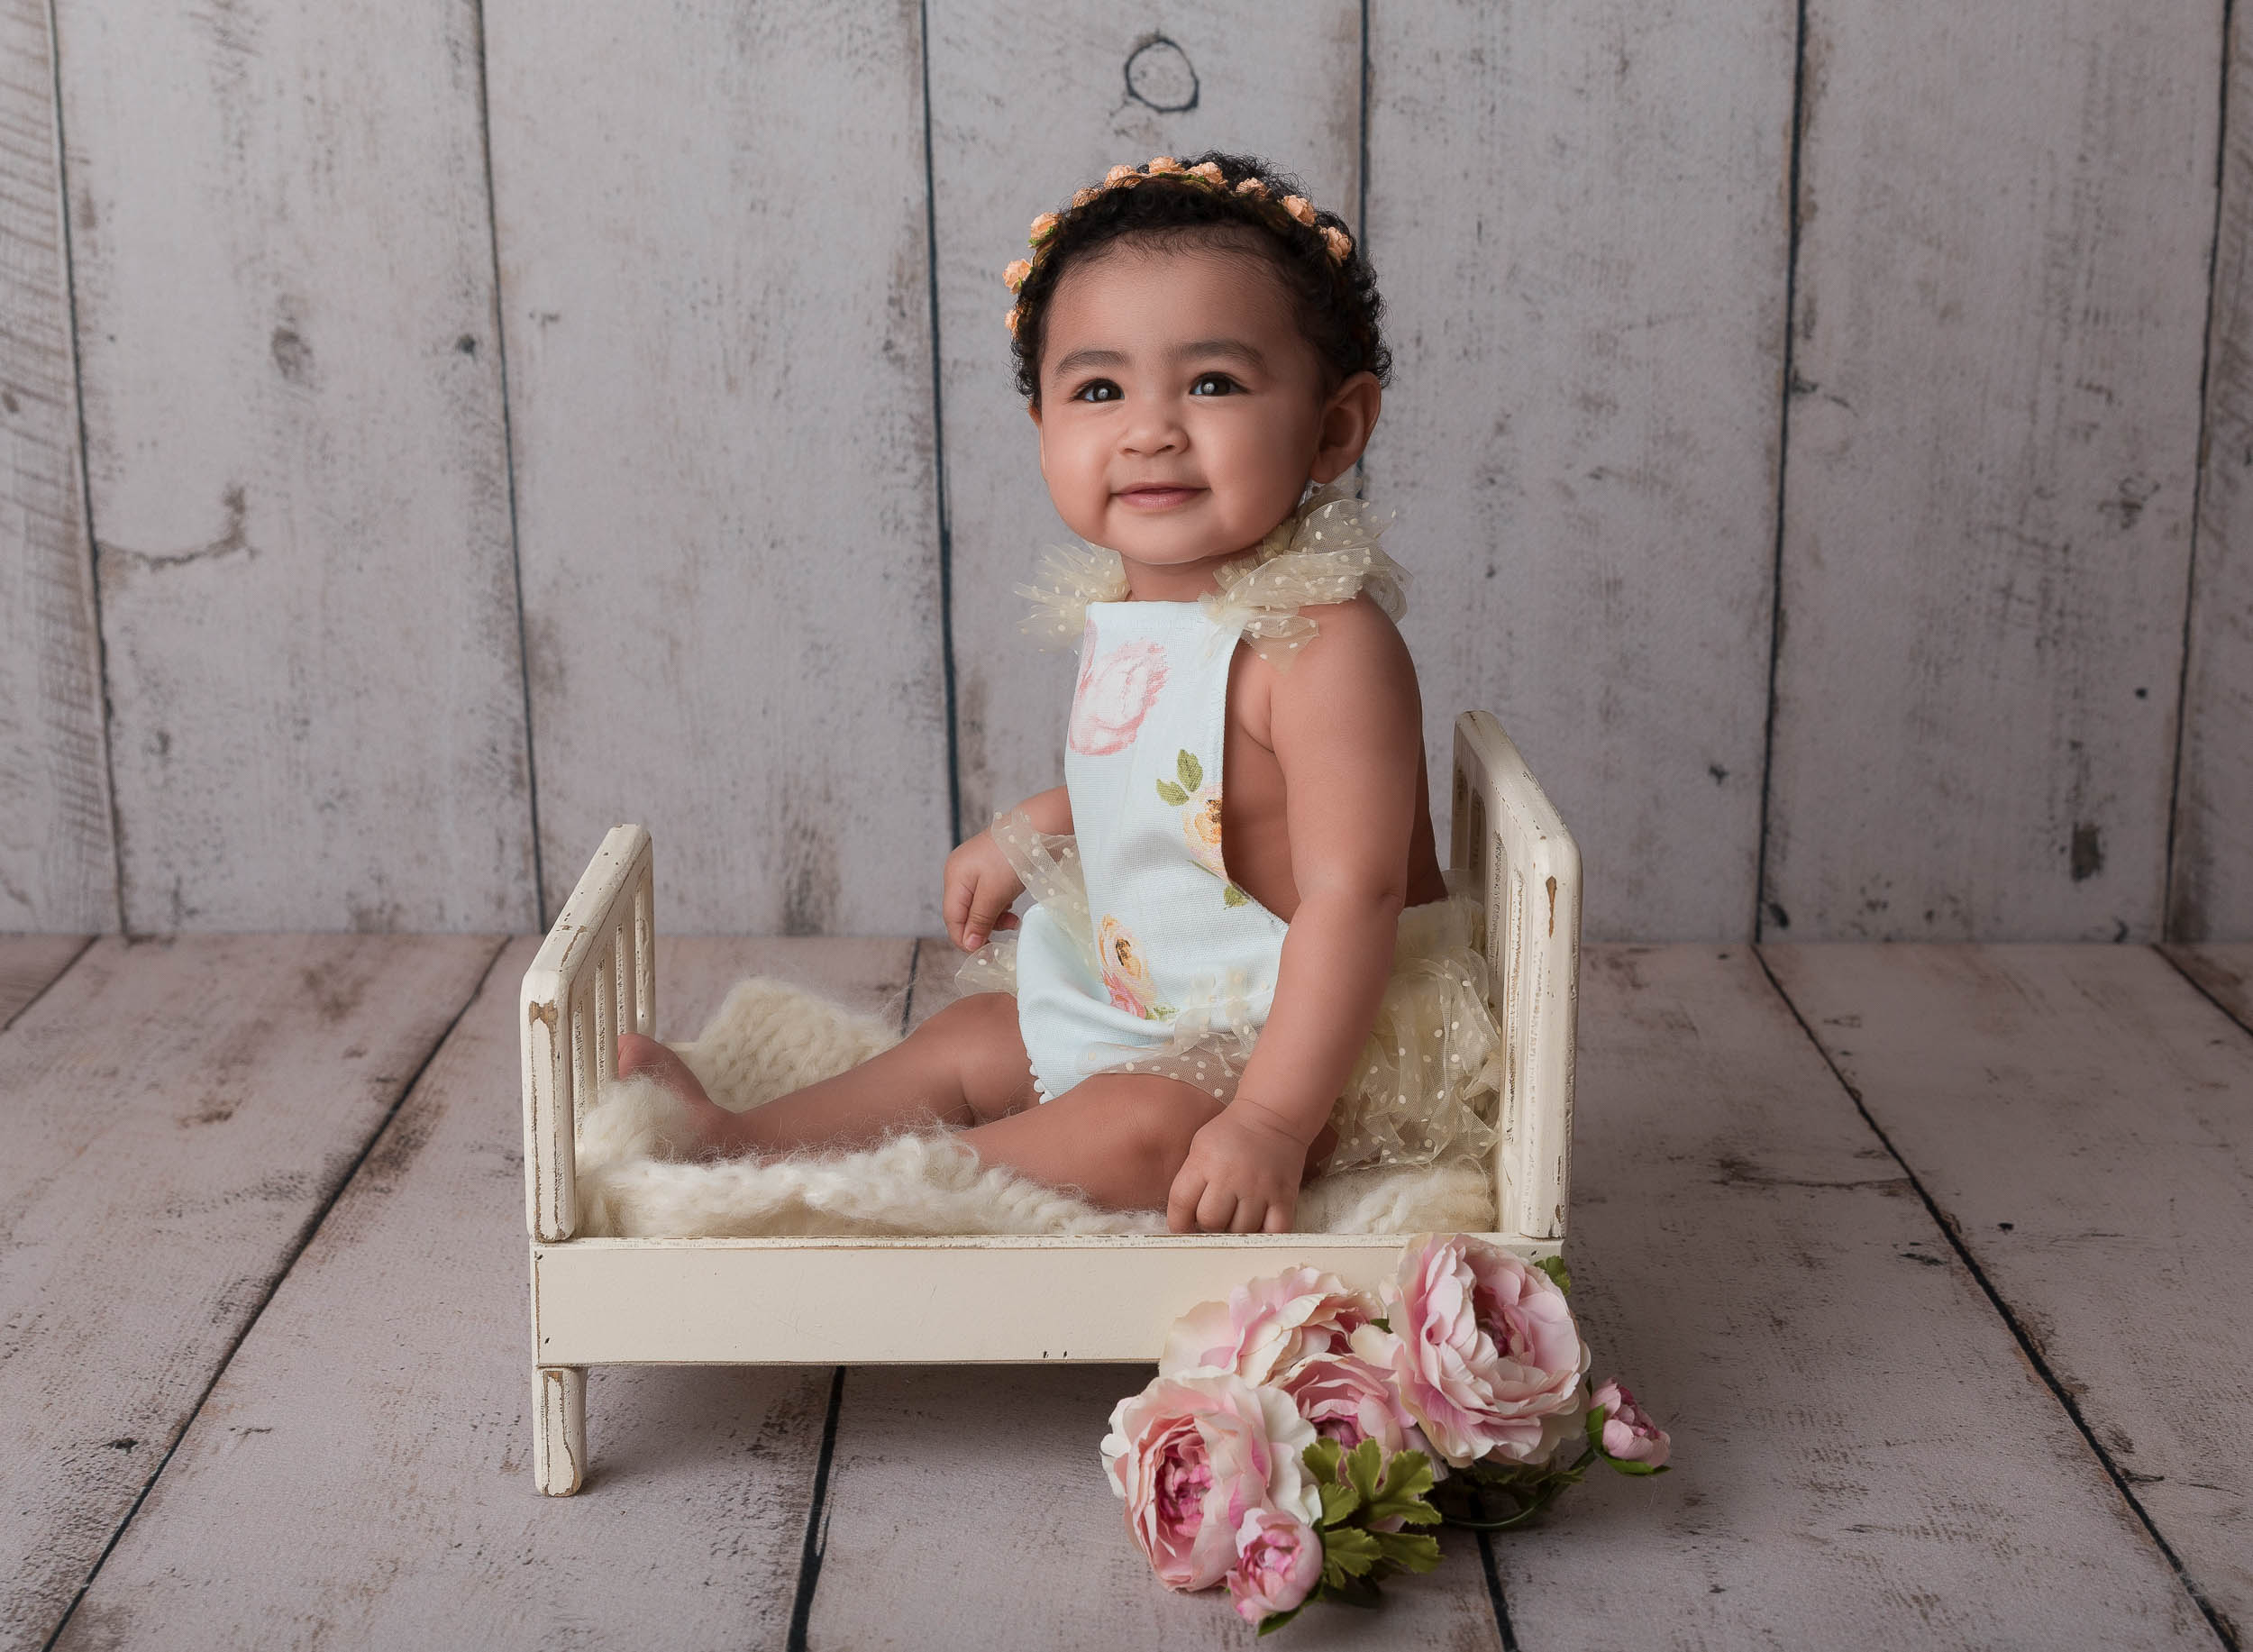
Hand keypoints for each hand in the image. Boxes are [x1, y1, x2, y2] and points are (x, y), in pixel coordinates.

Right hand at [943, 832, 1024, 950]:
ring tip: (1013, 921)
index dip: (965, 939)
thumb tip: (968, 945)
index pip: (952, 919)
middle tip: (1003, 937)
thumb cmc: (1015, 857)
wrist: (1039, 826)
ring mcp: (975, 869)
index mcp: (955, 877)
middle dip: (982, 928)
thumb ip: (980, 920)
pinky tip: (1012, 906)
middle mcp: (960, 872)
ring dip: (993, 919)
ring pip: (978, 906)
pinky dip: (1000, 906)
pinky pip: (989, 896)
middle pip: (963, 913)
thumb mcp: (995, 894)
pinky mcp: (991, 868)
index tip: (985, 954)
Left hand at [1166, 1096, 1316, 1233]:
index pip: (1181, 1203)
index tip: (1183, 1227)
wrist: (1273, 1115)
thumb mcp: (1200, 1146)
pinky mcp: (1284, 1196)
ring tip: (1235, 1220)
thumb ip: (1190, 1179)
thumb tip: (1185, 1219)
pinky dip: (1264, 1236)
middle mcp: (1231, 1176)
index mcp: (1204, 1161)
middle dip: (1208, 1225)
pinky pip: (1273, 1232)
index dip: (1178, 1222)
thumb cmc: (1231, 1132)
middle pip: (1211, 1221)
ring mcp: (1259, 1188)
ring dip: (1235, 1231)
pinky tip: (1258, 1227)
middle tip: (1214, 1219)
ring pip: (1240, 1231)